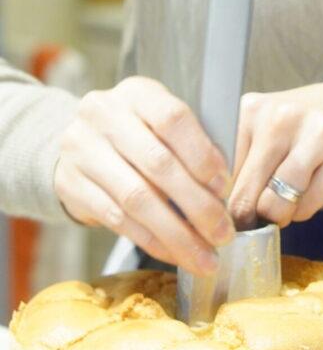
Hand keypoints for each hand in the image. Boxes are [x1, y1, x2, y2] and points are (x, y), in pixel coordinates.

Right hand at [54, 77, 235, 274]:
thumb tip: (224, 189)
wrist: (81, 144)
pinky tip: (175, 254)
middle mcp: (104, 115)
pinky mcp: (70, 185)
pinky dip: (152, 241)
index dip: (202, 155)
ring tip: (205, 256)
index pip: (173, 119)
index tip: (225, 187)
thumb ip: (192, 144)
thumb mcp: (162, 124)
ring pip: (137, 199)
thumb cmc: (139, 134)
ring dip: (177, 234)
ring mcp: (82, 150)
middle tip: (224, 233)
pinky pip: (117, 220)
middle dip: (197, 205)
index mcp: (137, 93)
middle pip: (157, 164)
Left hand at [228, 82, 322, 227]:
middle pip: (244, 194)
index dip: (220, 200)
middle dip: (248, 216)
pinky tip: (311, 191)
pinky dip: (303, 211)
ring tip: (285, 202)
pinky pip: (306, 207)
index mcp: (252, 110)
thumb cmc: (304, 128)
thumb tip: (215, 212)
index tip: (230, 209)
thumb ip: (238, 162)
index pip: (217, 174)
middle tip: (256, 217)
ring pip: (275, 204)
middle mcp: (281, 118)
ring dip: (278, 215)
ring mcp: (317, 136)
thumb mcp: (265, 129)